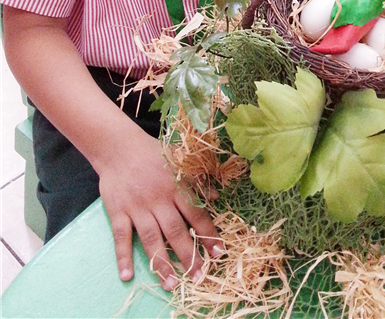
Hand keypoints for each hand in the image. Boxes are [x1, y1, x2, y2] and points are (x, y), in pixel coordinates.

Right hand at [98, 130, 221, 289]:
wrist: (119, 146)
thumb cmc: (152, 154)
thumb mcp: (179, 161)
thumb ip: (196, 180)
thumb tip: (215, 197)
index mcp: (176, 187)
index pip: (196, 215)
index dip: (208, 235)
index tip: (219, 253)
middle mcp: (158, 200)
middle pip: (176, 231)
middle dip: (189, 256)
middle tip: (200, 277)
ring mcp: (137, 207)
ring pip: (151, 239)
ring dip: (162, 263)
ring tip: (172, 284)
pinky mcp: (118, 212)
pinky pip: (121, 237)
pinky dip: (123, 257)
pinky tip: (127, 276)